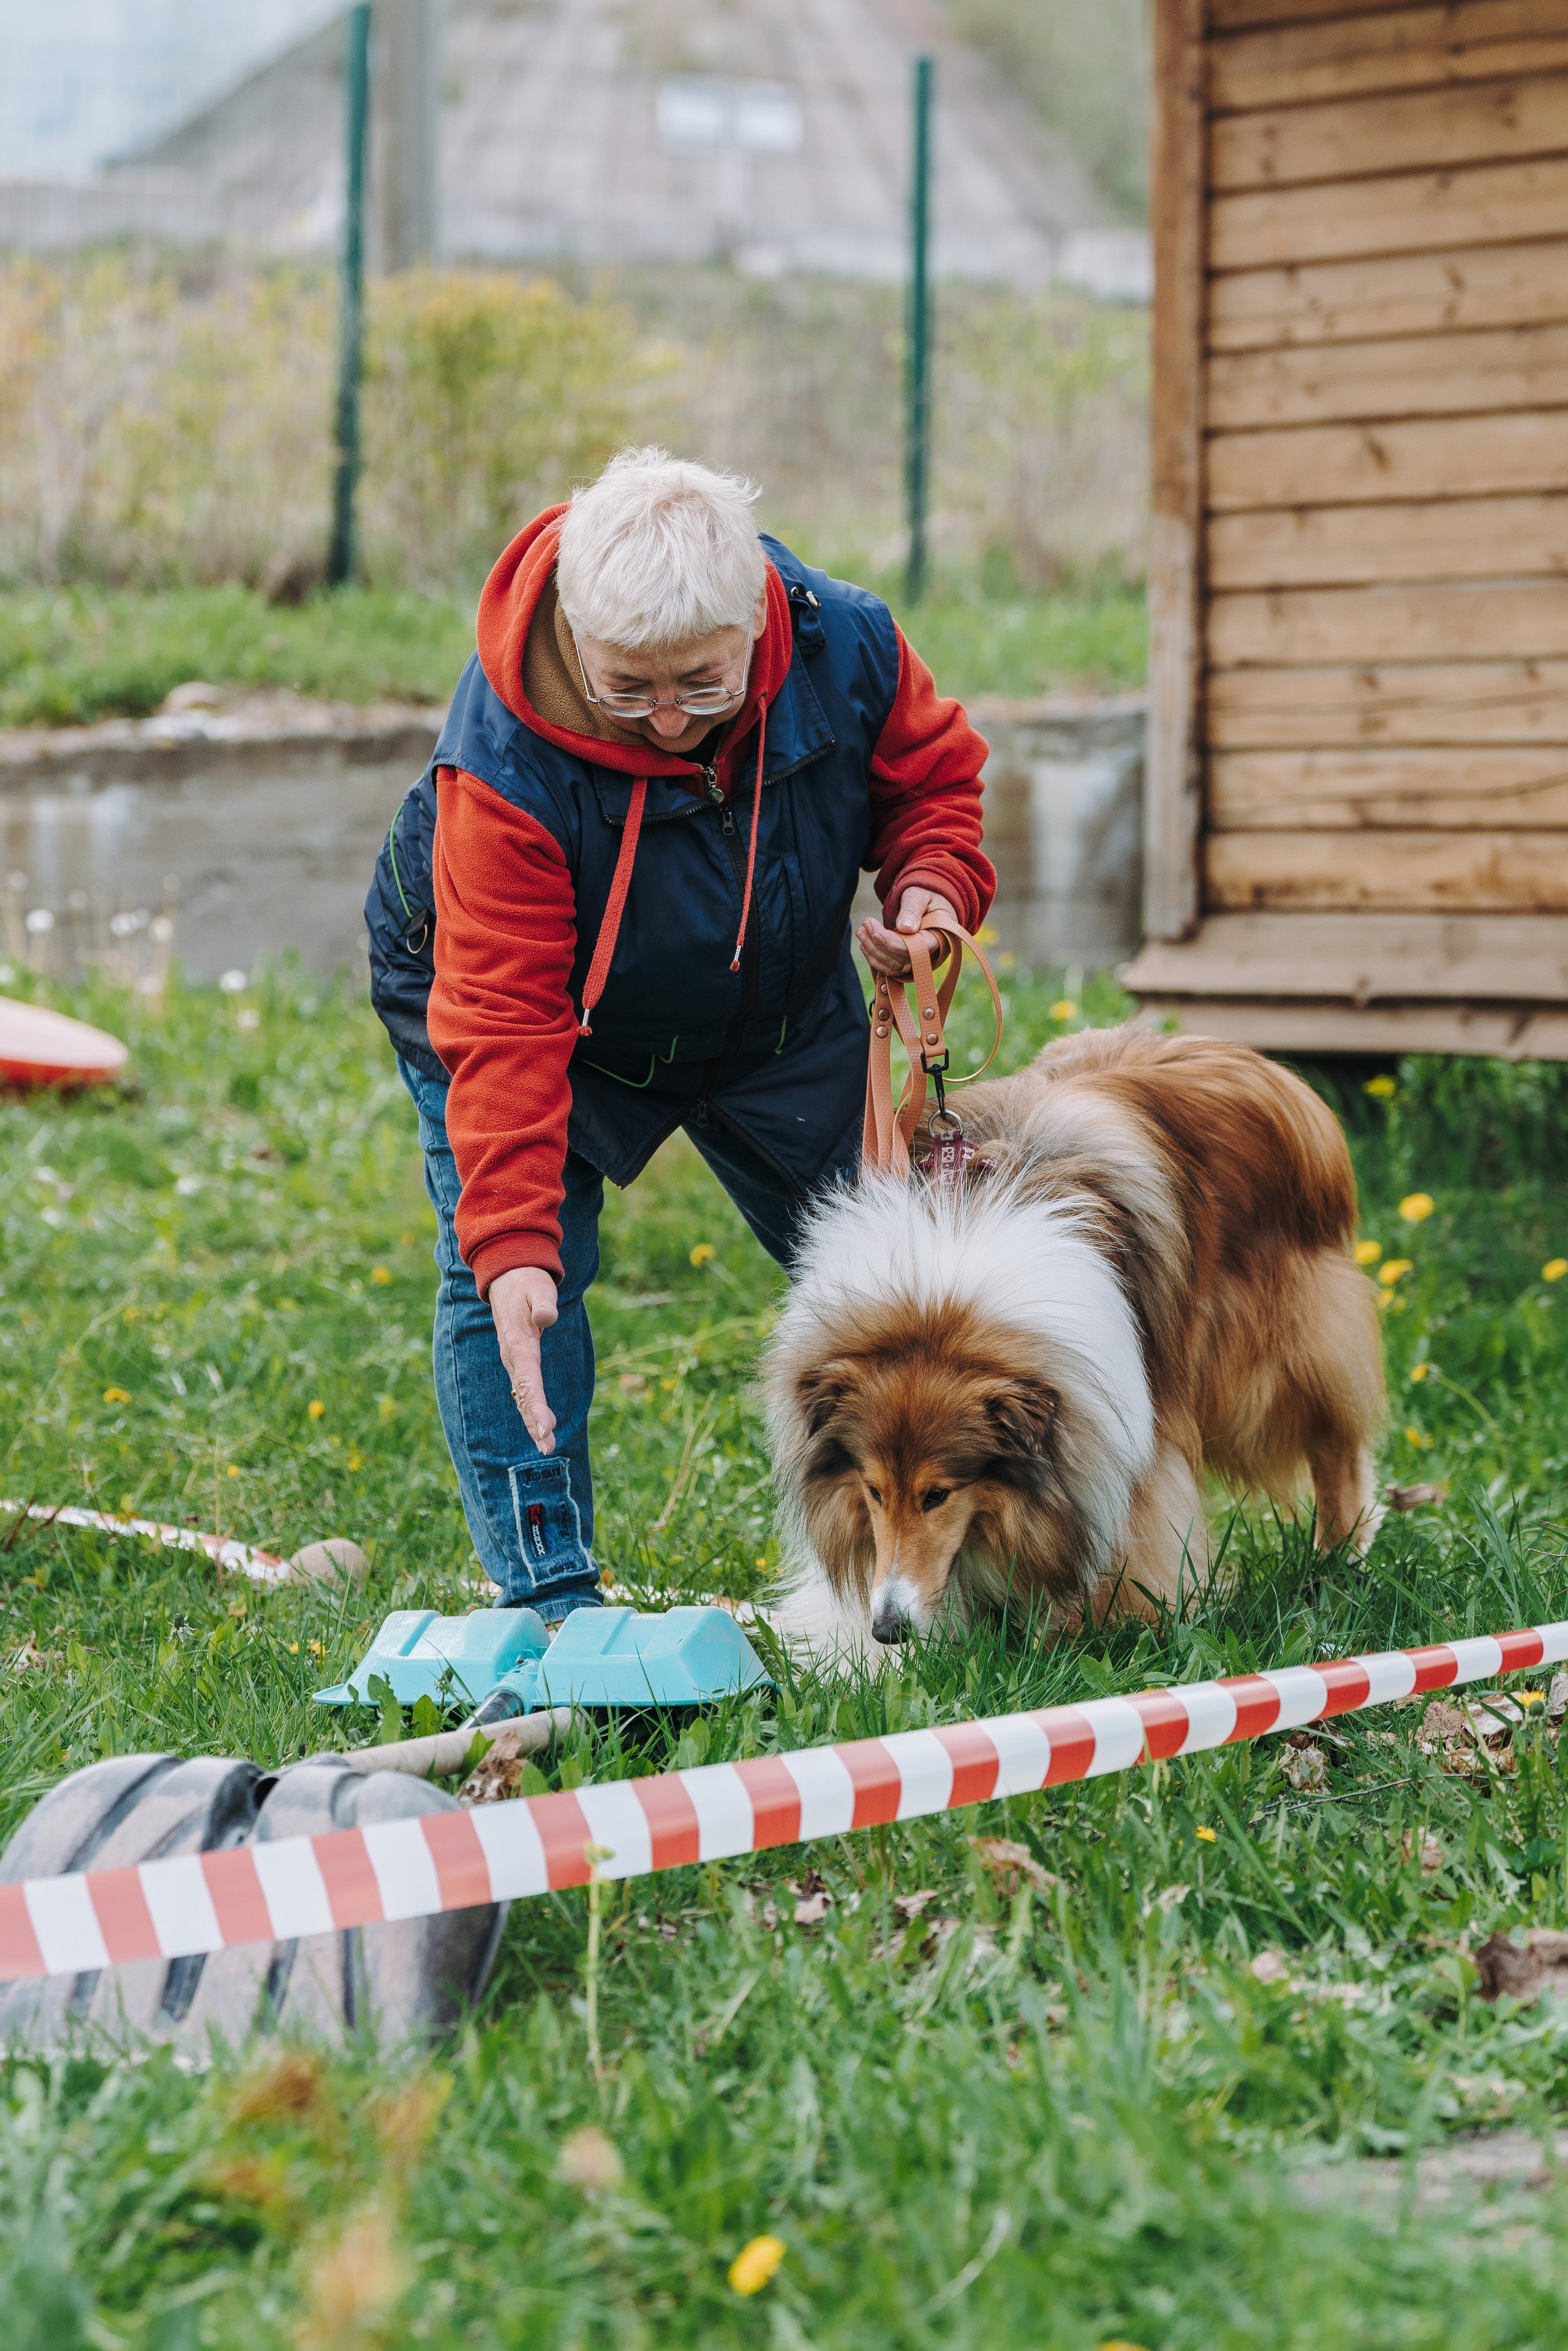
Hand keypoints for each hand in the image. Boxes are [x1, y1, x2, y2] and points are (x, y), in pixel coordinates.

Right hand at [487, 1266, 559, 1453]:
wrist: (508, 1278)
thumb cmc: (527, 1284)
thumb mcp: (537, 1287)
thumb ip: (543, 1303)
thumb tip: (547, 1317)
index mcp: (519, 1343)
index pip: (528, 1378)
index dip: (536, 1404)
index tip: (545, 1426)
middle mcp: (513, 1357)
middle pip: (524, 1394)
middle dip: (534, 1421)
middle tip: (547, 1445)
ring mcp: (514, 1361)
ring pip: (523, 1396)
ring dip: (533, 1421)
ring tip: (547, 1446)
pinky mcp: (519, 1363)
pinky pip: (524, 1391)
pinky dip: (531, 1410)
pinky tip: (540, 1430)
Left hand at [856, 887, 961, 979]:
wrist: (928, 901)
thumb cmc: (927, 895)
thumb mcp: (919, 896)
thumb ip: (912, 910)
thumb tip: (904, 928)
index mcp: (939, 937)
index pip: (916, 949)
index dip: (893, 944)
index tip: (876, 932)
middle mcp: (931, 953)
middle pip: (902, 959)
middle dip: (879, 944)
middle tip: (865, 924)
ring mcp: (919, 959)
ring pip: (894, 966)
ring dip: (874, 952)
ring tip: (861, 931)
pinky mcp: (907, 960)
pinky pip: (891, 966)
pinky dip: (875, 958)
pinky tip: (864, 943)